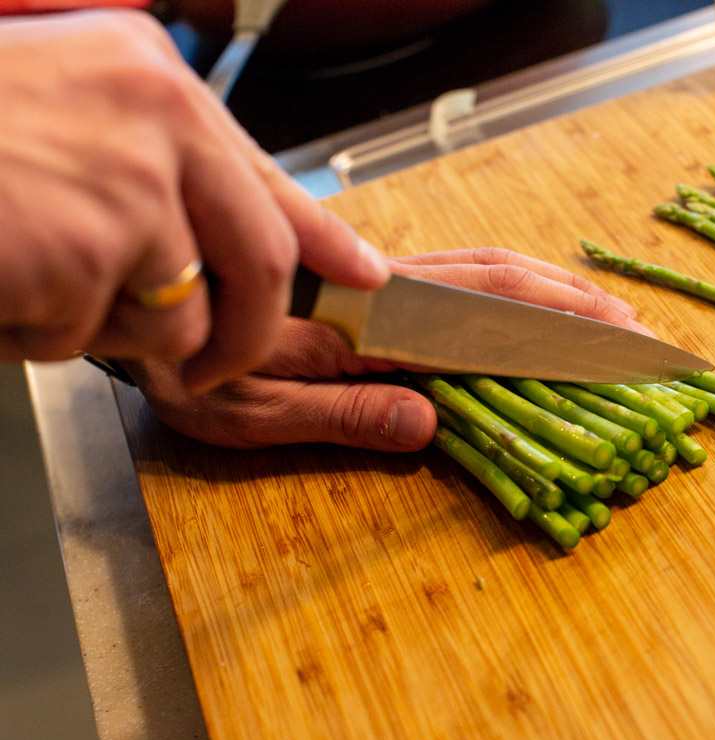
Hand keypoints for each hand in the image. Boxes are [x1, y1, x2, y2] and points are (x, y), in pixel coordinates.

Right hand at [0, 10, 390, 391]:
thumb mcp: (74, 111)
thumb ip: (167, 165)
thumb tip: (253, 225)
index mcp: (157, 83)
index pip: (275, 182)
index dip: (329, 244)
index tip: (366, 278)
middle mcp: (158, 122)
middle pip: (261, 266)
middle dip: (244, 336)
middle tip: (216, 365)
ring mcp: (126, 187)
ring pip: (176, 317)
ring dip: (108, 327)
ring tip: (32, 275)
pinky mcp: (82, 250)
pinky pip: (90, 337)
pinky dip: (40, 334)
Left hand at [126, 248, 648, 449]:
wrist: (163, 298)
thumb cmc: (195, 363)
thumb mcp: (252, 409)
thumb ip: (341, 414)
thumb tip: (431, 422)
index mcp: (369, 321)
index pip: (487, 317)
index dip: (559, 331)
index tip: (620, 347)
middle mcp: (389, 289)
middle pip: (504, 282)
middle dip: (579, 306)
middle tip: (641, 335)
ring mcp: (389, 279)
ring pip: (490, 270)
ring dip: (557, 290)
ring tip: (611, 316)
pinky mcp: (382, 281)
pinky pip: (464, 274)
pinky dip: (518, 285)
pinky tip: (542, 302)